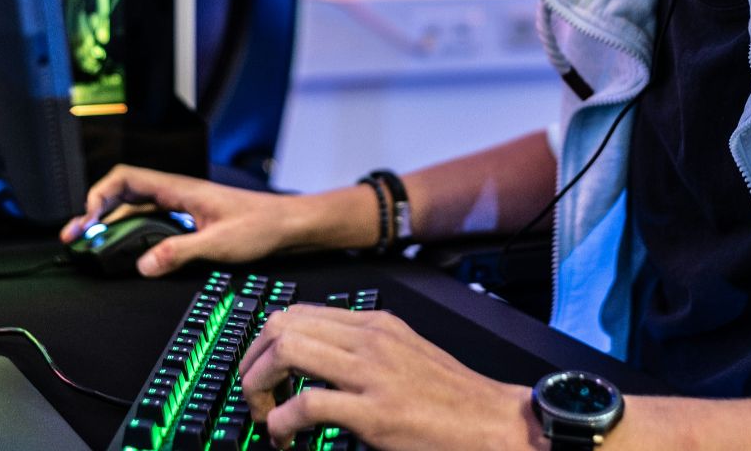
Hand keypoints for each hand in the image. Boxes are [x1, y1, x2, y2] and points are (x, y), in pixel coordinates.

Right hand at [59, 164, 322, 276]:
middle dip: (94, 212)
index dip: (99, 195)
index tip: (86, 220)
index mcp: (179, 189)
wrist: (289, 225)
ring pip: (135, 209)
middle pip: (123, 194)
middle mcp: (176, 194)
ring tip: (90, 244)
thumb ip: (180, 253)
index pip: (125, 178)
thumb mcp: (219, 244)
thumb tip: (144, 265)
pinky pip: (150, 222)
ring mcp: (181, 207)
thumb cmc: (262, 226)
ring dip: (111, 224)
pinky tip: (125, 249)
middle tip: (74, 237)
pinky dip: (131, 233)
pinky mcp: (188, 221)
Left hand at [237, 304, 538, 450]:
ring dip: (259, 386)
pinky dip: (282, 424)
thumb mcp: (406, 356)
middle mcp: (370, 338)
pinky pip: (307, 405)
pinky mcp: (376, 412)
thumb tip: (319, 364)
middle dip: (252, 362)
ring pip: (286, 351)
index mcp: (376, 323)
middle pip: (281, 324)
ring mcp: (372, 372)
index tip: (262, 375)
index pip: (298, 312)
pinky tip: (285, 440)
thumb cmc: (455, 400)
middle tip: (255, 397)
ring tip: (265, 416)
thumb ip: (366, 352)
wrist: (497, 424)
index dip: (266, 343)